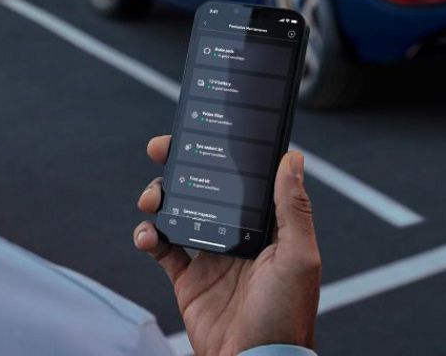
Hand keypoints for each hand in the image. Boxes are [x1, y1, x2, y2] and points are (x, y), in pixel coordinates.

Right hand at [134, 135, 320, 355]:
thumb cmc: (287, 316)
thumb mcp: (299, 257)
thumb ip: (293, 208)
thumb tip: (294, 157)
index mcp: (264, 224)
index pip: (240, 176)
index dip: (220, 151)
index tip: (200, 129)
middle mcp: (236, 232)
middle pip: (202, 186)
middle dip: (179, 163)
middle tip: (160, 148)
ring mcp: (209, 253)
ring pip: (177, 209)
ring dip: (159, 196)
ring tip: (152, 200)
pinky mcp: (188, 277)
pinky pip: (161, 246)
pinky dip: (148, 235)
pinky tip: (147, 234)